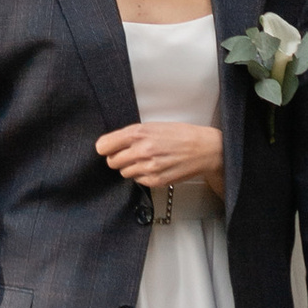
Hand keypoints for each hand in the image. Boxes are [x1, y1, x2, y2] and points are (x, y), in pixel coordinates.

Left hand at [94, 119, 225, 193]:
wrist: (203, 149)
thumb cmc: (181, 135)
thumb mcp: (153, 126)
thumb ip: (132, 134)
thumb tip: (112, 143)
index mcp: (138, 133)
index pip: (103, 146)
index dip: (106, 147)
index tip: (108, 148)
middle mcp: (141, 150)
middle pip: (111, 161)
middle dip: (118, 158)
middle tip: (129, 154)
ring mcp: (148, 167)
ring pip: (123, 172)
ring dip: (130, 167)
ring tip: (144, 160)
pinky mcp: (156, 181)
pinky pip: (137, 180)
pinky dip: (142, 175)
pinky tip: (153, 167)